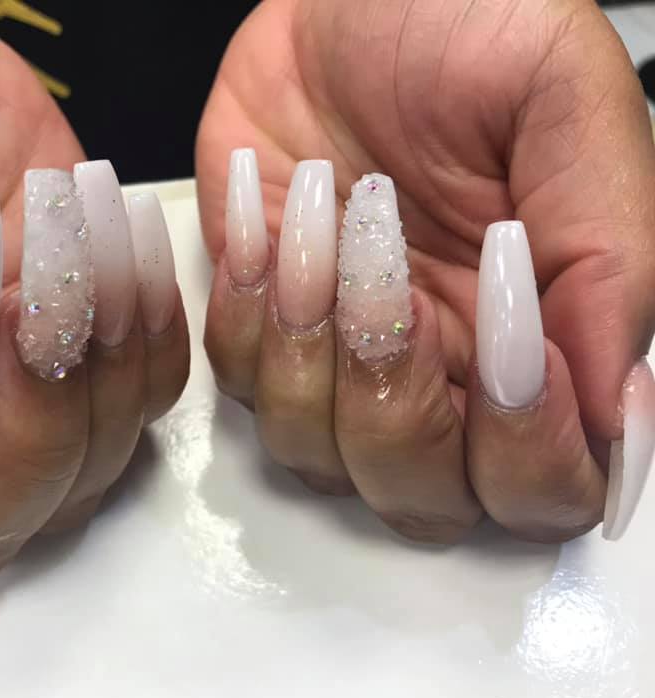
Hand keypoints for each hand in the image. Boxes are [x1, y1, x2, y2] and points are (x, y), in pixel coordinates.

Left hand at [196, 0, 654, 542]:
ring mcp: (338, 355)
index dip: (523, 451)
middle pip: (417, 496)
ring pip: (313, 453)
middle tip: (389, 265)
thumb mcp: (566, 105)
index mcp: (531, 340)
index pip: (539, 489)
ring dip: (311, 341)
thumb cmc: (463, 23)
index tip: (508, 339)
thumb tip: (619, 415)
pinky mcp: (259, 319)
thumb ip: (611, 261)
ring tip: (329, 212)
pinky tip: (271, 214)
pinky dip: (247, 304)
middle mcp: (437, 369)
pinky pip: (236, 379)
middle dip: (394, 397)